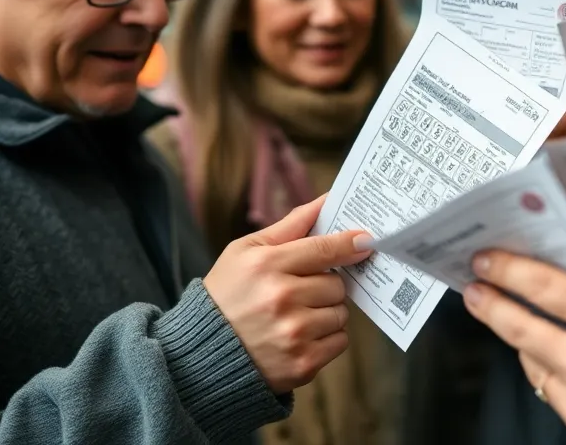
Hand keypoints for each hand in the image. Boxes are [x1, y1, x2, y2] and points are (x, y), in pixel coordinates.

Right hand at [203, 194, 372, 393]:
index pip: (325, 248)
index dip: (351, 243)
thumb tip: (326, 201)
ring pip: (341, 313)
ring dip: (327, 313)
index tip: (365, 241)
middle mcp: (282, 299)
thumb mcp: (245, 251)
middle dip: (327, 286)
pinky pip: (340, 341)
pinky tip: (300, 337)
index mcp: (267, 265)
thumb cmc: (226, 295)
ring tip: (297, 316)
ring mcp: (293, 333)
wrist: (199, 356)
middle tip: (303, 291)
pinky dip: (327, 339)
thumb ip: (289, 226)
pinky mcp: (302, 364)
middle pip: (337, 284)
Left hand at [463, 225, 565, 444]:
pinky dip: (551, 375)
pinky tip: (558, 360)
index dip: (507, 270)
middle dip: (491, 306)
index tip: (486, 260)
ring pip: (532, 367)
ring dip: (521, 342)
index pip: (541, 287)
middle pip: (519, 329)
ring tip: (519, 322)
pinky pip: (555, 397)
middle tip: (475, 290)